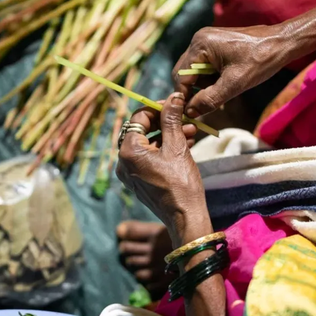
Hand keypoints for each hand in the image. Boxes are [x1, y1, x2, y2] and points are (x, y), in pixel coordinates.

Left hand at [116, 92, 211, 245]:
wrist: (185, 217)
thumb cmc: (181, 183)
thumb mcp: (177, 146)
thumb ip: (171, 119)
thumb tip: (173, 98)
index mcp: (128, 151)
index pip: (138, 118)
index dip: (157, 108)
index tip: (175, 104)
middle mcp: (123, 162)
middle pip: (143, 131)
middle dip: (166, 123)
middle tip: (185, 118)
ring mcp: (130, 174)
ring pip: (149, 145)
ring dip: (169, 136)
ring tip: (192, 131)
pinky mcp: (140, 182)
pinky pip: (150, 158)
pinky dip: (165, 150)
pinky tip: (186, 144)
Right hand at [172, 24, 299, 117]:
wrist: (282, 43)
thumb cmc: (261, 60)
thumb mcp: (235, 84)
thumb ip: (210, 99)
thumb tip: (190, 113)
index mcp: (200, 45)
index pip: (181, 76)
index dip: (184, 97)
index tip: (189, 114)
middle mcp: (198, 39)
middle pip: (184, 72)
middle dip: (193, 91)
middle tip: (206, 106)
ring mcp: (206, 40)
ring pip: (194, 71)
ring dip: (203, 86)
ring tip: (222, 93)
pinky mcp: (214, 44)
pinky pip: (204, 65)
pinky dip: (210, 78)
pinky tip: (224, 84)